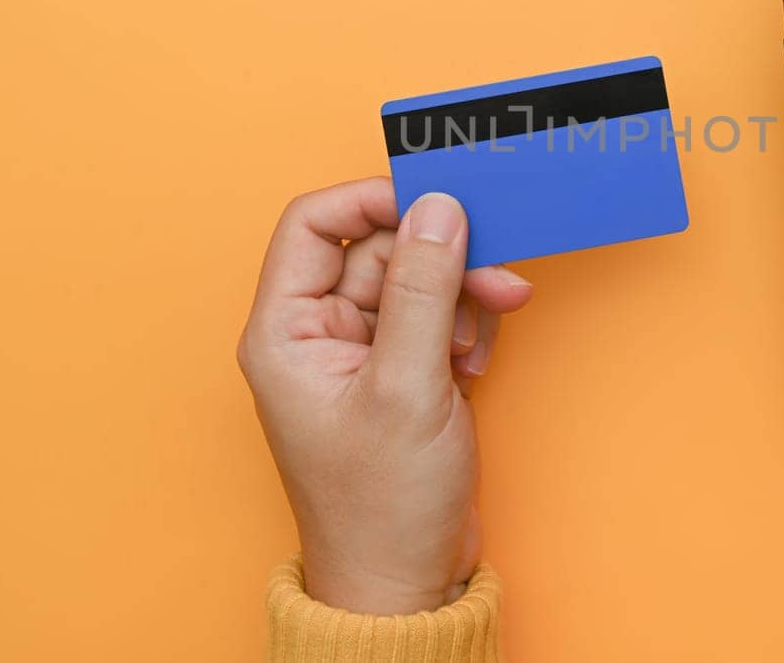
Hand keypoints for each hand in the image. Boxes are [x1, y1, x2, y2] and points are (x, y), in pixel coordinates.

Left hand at [238, 180, 532, 613]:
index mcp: (287, 332)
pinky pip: (435, 317)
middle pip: (380, 250)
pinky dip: (465, 330)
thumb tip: (437, 208)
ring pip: (416, 281)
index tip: (436, 200)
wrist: (406, 582)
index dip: (374, 201)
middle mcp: (317, 335)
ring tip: (478, 345)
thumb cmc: (381, 506)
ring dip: (460, 299)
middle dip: (441, 260)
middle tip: (496, 276)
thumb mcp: (407, 386)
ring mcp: (360, 355)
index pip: (316, 225)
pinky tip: (474, 368)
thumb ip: (422, 289)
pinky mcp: (399, 374)